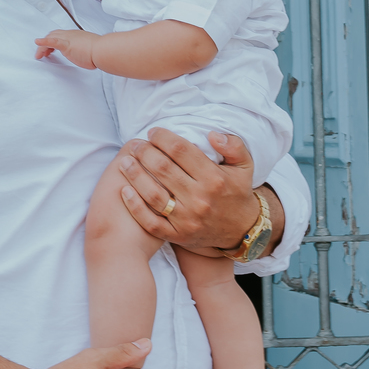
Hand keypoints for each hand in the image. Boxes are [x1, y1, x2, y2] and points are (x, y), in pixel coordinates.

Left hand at [36, 28, 97, 67]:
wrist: (103, 50)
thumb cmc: (101, 52)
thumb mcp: (91, 50)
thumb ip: (86, 51)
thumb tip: (88, 56)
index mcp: (76, 35)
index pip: (61, 35)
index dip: (53, 41)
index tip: (50, 49)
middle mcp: (71, 35)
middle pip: (53, 35)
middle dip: (45, 43)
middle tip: (42, 54)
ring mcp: (68, 39)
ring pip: (50, 38)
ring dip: (42, 47)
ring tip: (39, 55)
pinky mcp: (66, 45)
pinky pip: (52, 41)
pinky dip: (43, 42)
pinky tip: (38, 42)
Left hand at [114, 127, 283, 258]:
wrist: (242, 230)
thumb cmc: (237, 192)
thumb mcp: (244, 165)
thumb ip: (233, 145)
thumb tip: (212, 134)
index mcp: (214, 178)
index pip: (180, 150)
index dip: (162, 138)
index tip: (153, 132)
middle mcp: (200, 199)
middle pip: (163, 169)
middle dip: (144, 152)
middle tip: (136, 144)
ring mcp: (187, 220)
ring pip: (153, 195)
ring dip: (135, 175)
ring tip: (125, 161)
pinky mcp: (179, 236)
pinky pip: (151, 223)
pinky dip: (135, 207)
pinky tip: (124, 191)